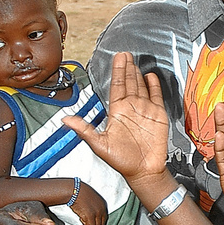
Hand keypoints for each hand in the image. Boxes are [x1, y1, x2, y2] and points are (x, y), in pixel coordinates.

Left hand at [64, 52, 167, 185]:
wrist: (144, 171)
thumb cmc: (122, 161)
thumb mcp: (99, 145)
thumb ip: (84, 130)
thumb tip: (65, 120)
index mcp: (117, 112)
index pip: (116, 86)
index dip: (117, 72)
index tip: (118, 59)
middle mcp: (130, 108)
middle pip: (128, 82)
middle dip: (127, 68)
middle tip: (125, 53)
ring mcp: (144, 110)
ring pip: (140, 86)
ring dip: (138, 74)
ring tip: (135, 61)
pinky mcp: (158, 115)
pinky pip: (156, 96)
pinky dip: (154, 86)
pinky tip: (150, 76)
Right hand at [71, 182, 108, 224]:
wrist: (75, 190)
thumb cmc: (80, 193)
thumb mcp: (92, 199)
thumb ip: (94, 206)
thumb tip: (92, 214)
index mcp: (103, 205)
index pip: (104, 218)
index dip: (98, 222)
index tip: (93, 223)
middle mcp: (102, 209)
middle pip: (101, 224)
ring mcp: (96, 213)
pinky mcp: (90, 217)